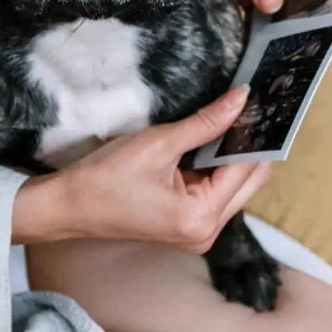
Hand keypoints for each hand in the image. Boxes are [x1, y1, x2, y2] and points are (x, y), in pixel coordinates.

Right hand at [12, 86, 271, 252]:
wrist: (70, 206)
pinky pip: (216, 194)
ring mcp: (198, 234)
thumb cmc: (107, 177)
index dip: (253, 133)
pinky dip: (217, 169)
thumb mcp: (159, 143)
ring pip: (234, 187)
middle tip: (252, 106)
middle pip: (248, 181)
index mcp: (202, 217)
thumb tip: (242, 97)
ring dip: (233, 156)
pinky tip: (214, 141)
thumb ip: (206, 122)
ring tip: (234, 117)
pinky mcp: (188, 227)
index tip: (262, 101)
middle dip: (250, 145)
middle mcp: (207, 232)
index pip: (244, 168)